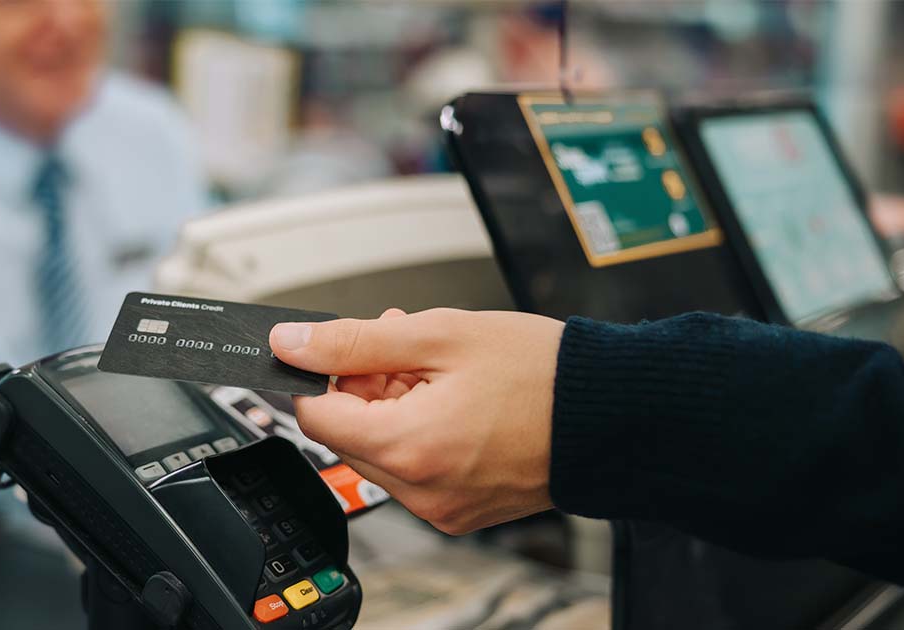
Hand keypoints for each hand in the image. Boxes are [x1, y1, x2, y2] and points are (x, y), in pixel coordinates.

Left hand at [269, 308, 564, 533]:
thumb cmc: (542, 373)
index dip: (321, 376)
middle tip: (403, 348)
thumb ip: (354, 341)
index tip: (341, 350)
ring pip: (381, 452)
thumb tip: (291, 343)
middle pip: (348, 436)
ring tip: (436, 368)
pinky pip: (416, 471)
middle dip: (364, 387)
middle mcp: (421, 491)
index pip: (315, 418)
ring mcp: (443, 508)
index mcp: (409, 448)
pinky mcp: (462, 512)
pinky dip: (420, 433)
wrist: (613, 414)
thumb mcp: (439, 336)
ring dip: (392, 406)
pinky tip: (451, 398)